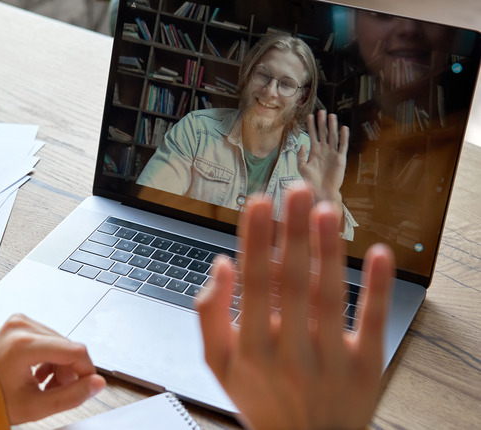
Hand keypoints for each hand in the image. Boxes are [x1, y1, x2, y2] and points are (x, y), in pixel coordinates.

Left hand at [0, 314, 105, 424]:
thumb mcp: (36, 406)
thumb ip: (72, 396)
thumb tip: (97, 384)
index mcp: (23, 345)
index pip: (75, 351)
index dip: (87, 371)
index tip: (86, 386)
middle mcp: (21, 326)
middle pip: (68, 346)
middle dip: (69, 371)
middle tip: (55, 390)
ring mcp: (19, 321)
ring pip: (61, 342)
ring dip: (60, 364)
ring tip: (44, 383)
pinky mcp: (19, 321)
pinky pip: (48, 337)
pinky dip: (50, 355)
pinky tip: (39, 372)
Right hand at [196, 187, 393, 429]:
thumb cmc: (261, 397)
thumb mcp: (218, 364)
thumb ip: (210, 315)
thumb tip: (220, 265)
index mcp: (251, 349)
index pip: (253, 284)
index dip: (256, 240)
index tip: (258, 203)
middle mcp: (289, 353)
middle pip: (292, 282)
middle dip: (293, 232)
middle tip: (295, 191)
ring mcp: (330, 361)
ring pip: (329, 296)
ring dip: (329, 250)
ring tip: (325, 210)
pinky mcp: (366, 367)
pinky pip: (373, 322)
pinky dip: (378, 287)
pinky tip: (379, 253)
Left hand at [298, 110, 348, 202]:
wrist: (322, 191)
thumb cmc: (311, 181)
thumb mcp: (302, 168)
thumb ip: (301, 156)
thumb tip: (302, 144)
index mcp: (314, 152)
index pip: (312, 135)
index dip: (311, 126)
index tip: (309, 116)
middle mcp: (324, 151)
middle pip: (323, 133)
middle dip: (322, 122)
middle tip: (321, 111)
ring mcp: (332, 154)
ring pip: (333, 137)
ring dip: (332, 126)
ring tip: (331, 116)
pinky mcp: (340, 159)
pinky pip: (342, 146)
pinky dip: (343, 137)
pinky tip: (343, 128)